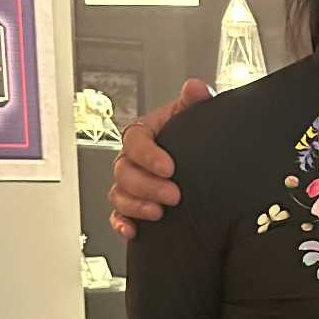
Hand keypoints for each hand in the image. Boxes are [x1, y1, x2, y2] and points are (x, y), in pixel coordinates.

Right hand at [108, 80, 210, 237]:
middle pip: (123, 171)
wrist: (200, 159)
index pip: (135, 140)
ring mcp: (129, 183)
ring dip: (136, 205)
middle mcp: (132, 159)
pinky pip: (118, 215)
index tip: (169, 167)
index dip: (148, 155)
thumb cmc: (191, 136)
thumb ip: (195, 101)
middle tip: (173, 194)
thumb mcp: (194, 117)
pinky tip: (133, 230)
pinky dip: (122, 223)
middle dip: (147, 185)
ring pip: (118, 194)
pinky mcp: (132, 205)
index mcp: (144, 134)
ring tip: (159, 212)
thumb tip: (195, 87)